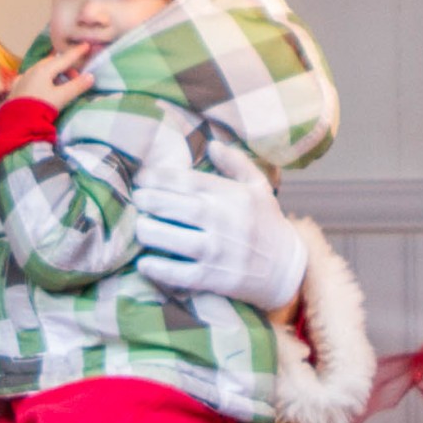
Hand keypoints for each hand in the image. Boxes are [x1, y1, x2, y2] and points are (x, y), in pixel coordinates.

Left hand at [7, 43, 95, 110]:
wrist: (16, 123)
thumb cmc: (40, 108)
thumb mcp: (61, 97)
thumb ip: (76, 86)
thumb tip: (90, 76)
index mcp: (44, 69)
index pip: (64, 58)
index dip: (76, 52)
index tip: (87, 45)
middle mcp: (33, 70)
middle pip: (53, 62)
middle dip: (66, 67)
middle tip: (75, 77)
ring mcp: (23, 78)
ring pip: (42, 69)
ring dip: (54, 74)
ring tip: (61, 85)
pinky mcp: (17, 88)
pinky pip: (33, 77)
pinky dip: (42, 79)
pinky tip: (42, 86)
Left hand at [131, 139, 308, 309]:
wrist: (287, 268)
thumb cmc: (267, 223)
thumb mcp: (259, 187)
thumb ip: (236, 163)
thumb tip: (211, 144)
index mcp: (232, 195)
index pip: (188, 181)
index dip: (159, 177)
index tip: (141, 178)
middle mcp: (224, 220)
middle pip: (176, 206)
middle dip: (149, 200)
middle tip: (135, 199)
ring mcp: (218, 250)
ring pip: (174, 238)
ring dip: (149, 231)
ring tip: (138, 227)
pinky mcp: (214, 278)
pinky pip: (179, 273)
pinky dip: (159, 268)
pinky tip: (143, 263)